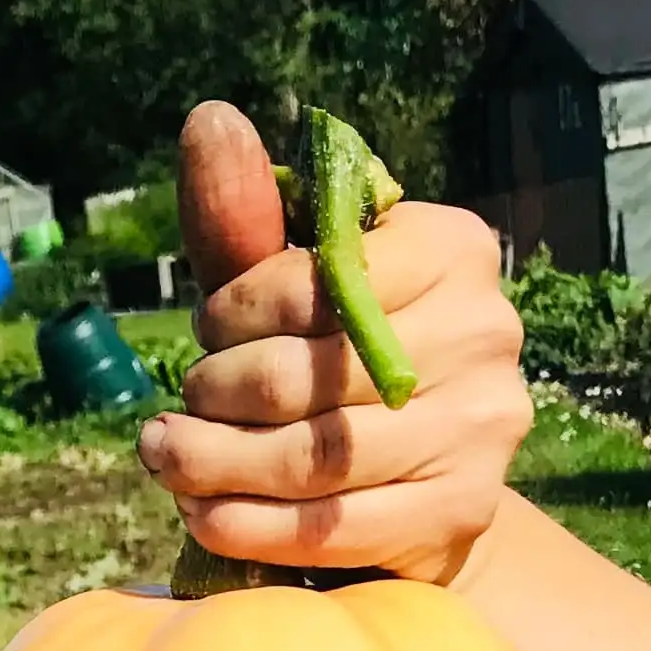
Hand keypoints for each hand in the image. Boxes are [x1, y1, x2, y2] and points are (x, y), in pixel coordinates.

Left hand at [138, 99, 532, 589]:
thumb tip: (208, 122)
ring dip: (214, 464)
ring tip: (166, 458)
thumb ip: (248, 222)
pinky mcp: (461, 513)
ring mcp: (482, 428)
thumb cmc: (343, 363)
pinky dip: (249, 526)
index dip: (233, 313)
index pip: (317, 278)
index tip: (204, 332)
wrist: (425, 481)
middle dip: (215, 395)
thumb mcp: (293, 288)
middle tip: (177, 410)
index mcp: (454, 248)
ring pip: (312, 457)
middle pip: (303, 377)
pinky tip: (202, 515)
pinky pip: (331, 527)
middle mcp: (484, 331)